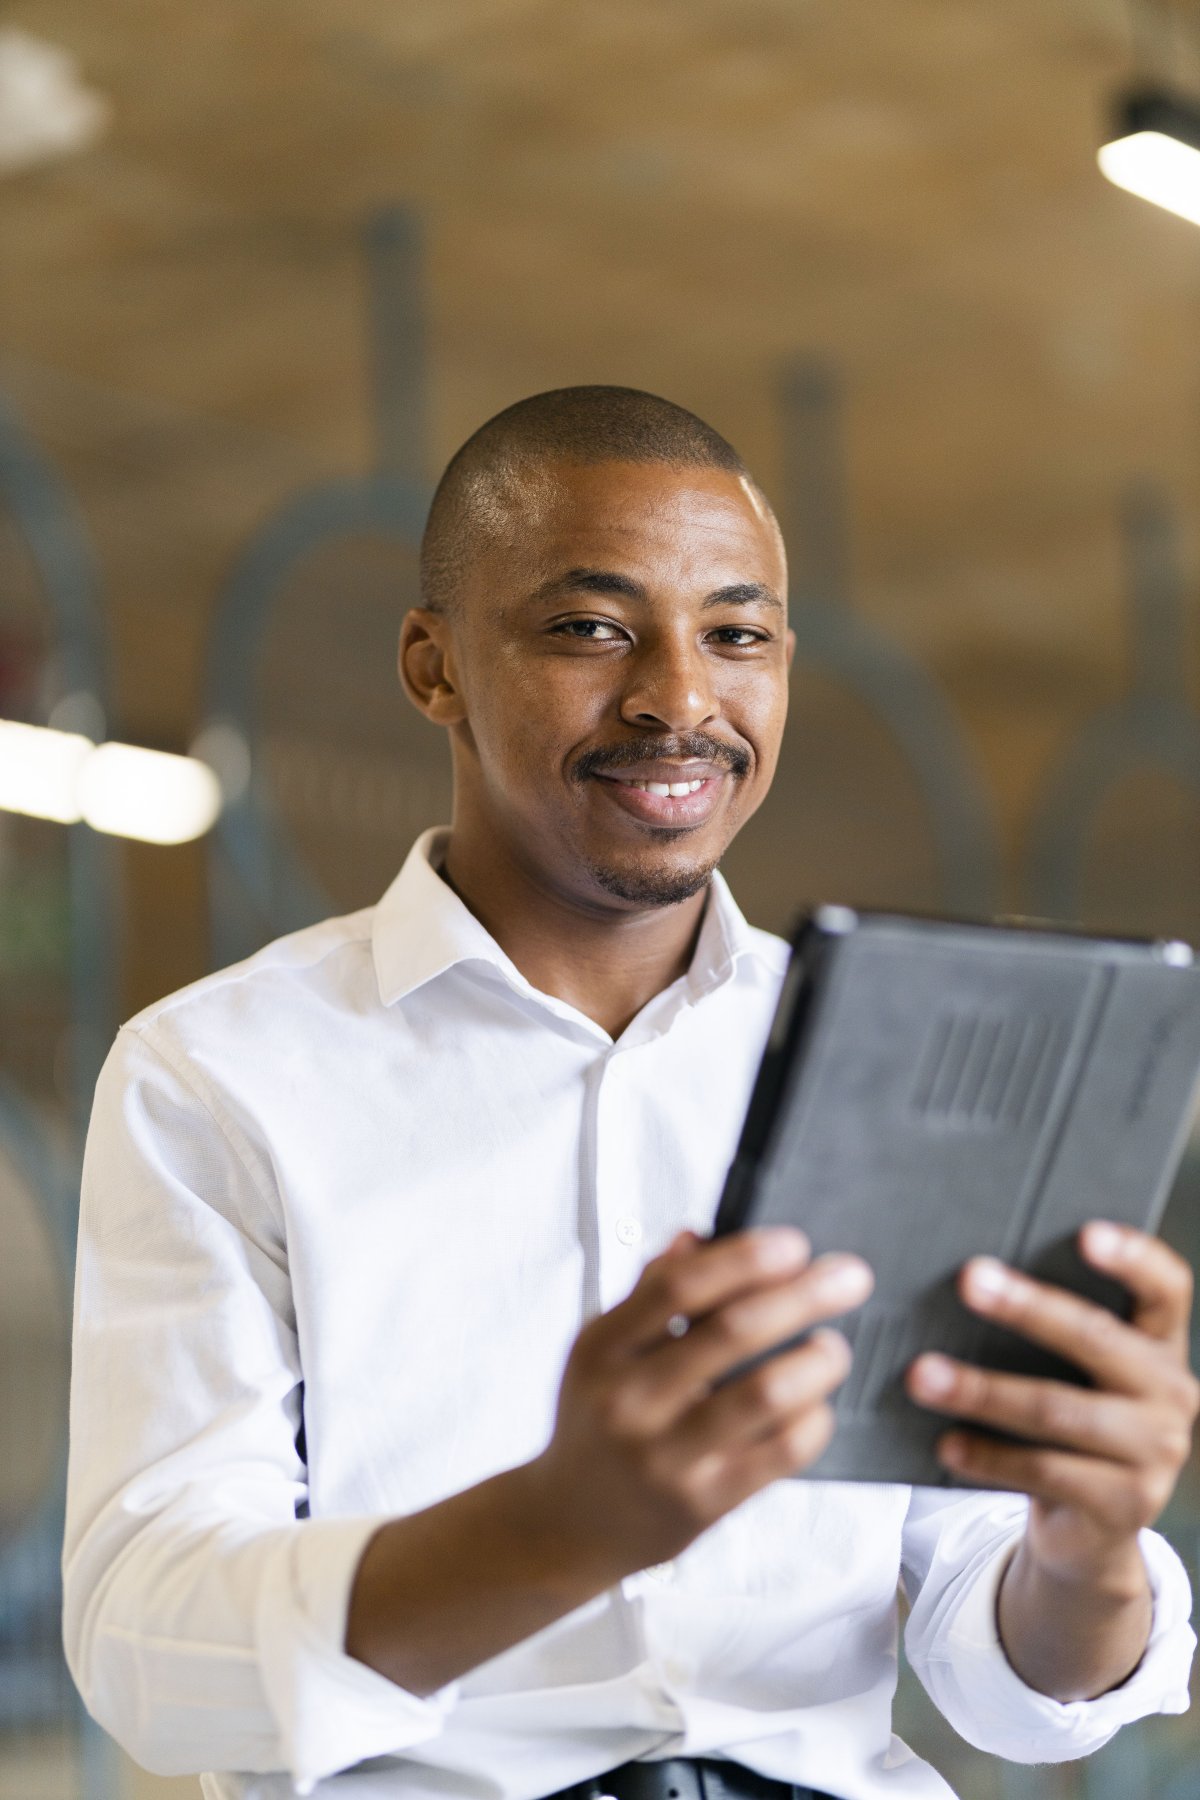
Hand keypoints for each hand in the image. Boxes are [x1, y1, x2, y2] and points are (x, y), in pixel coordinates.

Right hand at [526, 1227, 872, 1585]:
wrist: (571, 1524)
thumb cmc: (597, 1420)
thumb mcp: (601, 1350)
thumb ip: (648, 1293)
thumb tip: (698, 1237)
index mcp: (603, 1348)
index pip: (678, 1286)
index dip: (744, 1258)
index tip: (794, 1243)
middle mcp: (629, 1400)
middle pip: (732, 1330)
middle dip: (804, 1295)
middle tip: (851, 1278)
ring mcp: (666, 1456)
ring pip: (764, 1394)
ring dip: (816, 1360)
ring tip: (834, 1347)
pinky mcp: (703, 1503)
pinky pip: (779, 1454)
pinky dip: (812, 1421)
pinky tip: (818, 1406)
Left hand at [906, 1222, 1198, 1584]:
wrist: (1090, 1524)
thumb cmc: (1069, 1417)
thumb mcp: (1076, 1372)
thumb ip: (1051, 1329)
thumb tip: (969, 1278)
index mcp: (1161, 1345)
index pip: (1166, 1288)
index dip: (1133, 1258)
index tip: (1085, 1233)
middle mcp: (1171, 1393)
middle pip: (1096, 1338)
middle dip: (1027, 1308)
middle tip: (968, 1280)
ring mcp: (1155, 1454)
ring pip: (1058, 1410)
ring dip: (983, 1390)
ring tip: (922, 1375)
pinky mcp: (1124, 1506)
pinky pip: (1045, 1472)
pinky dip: (988, 1456)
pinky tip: (946, 1443)